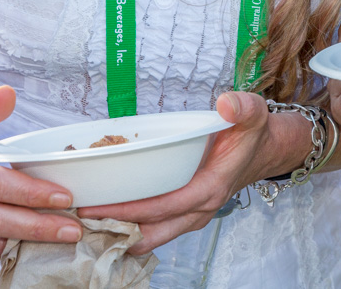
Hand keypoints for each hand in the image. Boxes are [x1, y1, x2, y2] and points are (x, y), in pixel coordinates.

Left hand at [79, 90, 284, 253]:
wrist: (262, 151)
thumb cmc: (251, 134)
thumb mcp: (253, 114)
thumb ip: (241, 107)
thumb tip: (225, 103)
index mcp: (210, 188)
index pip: (165, 207)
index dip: (130, 210)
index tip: (98, 208)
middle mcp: (199, 210)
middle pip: (152, 231)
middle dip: (115, 230)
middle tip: (78, 222)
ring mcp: (192, 216)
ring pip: (152, 236)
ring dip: (120, 234)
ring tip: (84, 225)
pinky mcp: (185, 214)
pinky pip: (155, 229)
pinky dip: (131, 229)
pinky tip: (105, 221)